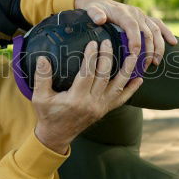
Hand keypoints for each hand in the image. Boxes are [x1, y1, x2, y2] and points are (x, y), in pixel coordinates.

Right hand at [31, 39, 142, 153]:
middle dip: (107, 57)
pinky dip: (131, 90)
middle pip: (104, 77)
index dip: (91, 58)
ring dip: (127, 70)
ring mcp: (100, 107)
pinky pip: (121, 99)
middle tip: (107, 42)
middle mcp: (91, 103)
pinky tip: (139, 79)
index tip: (93, 43)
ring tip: (133, 55)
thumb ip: (41, 78)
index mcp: (76, 99)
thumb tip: (43, 58)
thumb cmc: (48, 114)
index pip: (87, 74)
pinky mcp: (105, 110)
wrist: (57, 136)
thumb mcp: (39, 97)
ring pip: (118, 86)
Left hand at [74, 0, 177, 68]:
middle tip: (145, 66)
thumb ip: (94, 14)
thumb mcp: (91, 10)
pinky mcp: (145, 18)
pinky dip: (167, 33)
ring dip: (158, 46)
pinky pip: (159, 25)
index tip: (134, 54)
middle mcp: (136, 13)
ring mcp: (142, 16)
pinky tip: (173, 43)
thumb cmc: (95, 10)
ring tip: (156, 61)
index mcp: (124, 13)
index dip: (135, 40)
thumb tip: (101, 19)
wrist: (99, 2)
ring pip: (155, 30)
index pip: (133, 27)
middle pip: (147, 32)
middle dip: (148, 50)